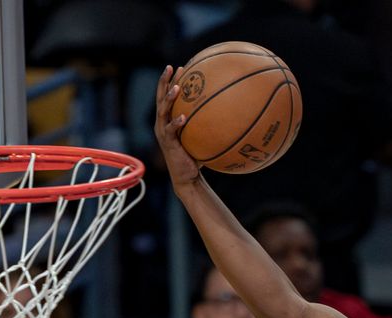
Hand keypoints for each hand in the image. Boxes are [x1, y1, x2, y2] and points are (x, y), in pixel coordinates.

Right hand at [154, 65, 202, 188]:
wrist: (187, 177)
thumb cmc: (196, 157)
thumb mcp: (202, 137)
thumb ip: (209, 124)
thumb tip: (231, 112)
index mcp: (168, 119)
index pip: (167, 96)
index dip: (171, 81)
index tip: (180, 66)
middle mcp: (162, 123)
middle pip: (160, 97)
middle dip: (164, 81)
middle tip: (171, 67)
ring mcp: (163, 132)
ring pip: (163, 110)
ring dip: (169, 98)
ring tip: (177, 87)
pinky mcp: (167, 143)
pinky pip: (171, 130)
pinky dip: (176, 123)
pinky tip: (183, 117)